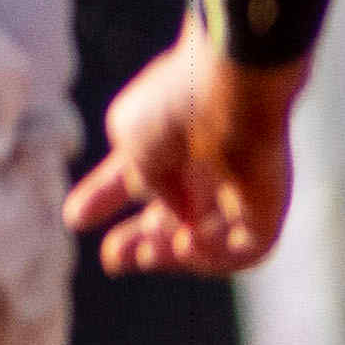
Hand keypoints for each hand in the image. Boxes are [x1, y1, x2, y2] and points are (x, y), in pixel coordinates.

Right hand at [65, 15, 307, 275]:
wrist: (232, 84)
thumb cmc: (176, 101)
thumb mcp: (131, 138)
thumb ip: (141, 182)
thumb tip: (174, 214)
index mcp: (167, 141)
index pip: (135, 177)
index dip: (102, 199)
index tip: (75, 219)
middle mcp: (204, 167)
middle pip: (176, 216)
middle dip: (142, 241)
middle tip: (115, 260)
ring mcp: (240, 188)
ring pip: (210, 239)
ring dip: (174, 257)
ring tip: (145, 256)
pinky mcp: (268, 206)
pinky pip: (248, 249)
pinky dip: (215, 258)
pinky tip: (187, 245)